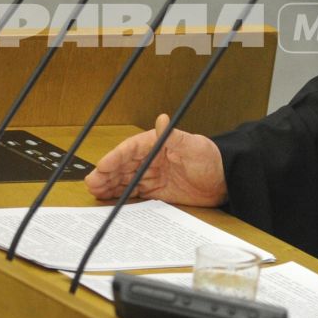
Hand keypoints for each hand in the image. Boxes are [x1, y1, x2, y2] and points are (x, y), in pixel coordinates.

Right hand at [84, 113, 227, 206]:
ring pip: (125, 179)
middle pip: (123, 165)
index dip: (115, 157)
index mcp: (157, 144)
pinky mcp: (156, 190)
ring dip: (109, 184)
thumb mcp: (195, 146)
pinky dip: (120, 194)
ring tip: (94, 190)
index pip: (131, 149)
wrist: (225, 181)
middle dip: (106, 173)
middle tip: (92, 183)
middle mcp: (151, 158)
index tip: (103, 165)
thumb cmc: (211, 159)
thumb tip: (162, 119)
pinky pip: (134, 192)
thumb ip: (175, 136)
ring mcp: (152, 174)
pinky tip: (108, 198)